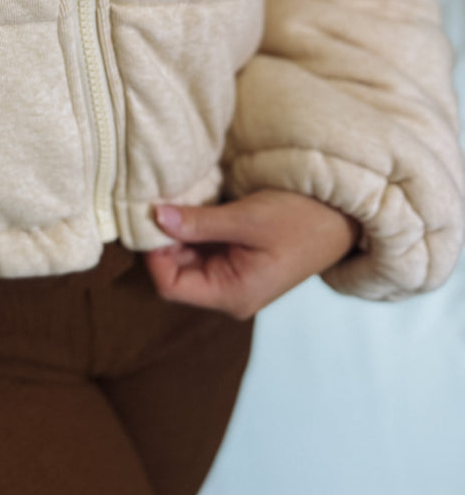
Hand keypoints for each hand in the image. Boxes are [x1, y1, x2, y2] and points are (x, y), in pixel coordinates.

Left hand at [143, 189, 360, 318]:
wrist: (345, 216)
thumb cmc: (303, 219)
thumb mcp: (248, 218)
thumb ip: (199, 222)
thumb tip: (155, 216)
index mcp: (232, 294)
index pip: (170, 285)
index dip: (153, 252)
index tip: (150, 215)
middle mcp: (229, 293)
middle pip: (175, 271)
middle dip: (163, 238)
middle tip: (158, 200)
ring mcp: (234, 277)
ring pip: (186, 258)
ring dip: (178, 231)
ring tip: (176, 199)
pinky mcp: (239, 259)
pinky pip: (202, 247)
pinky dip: (193, 227)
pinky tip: (192, 204)